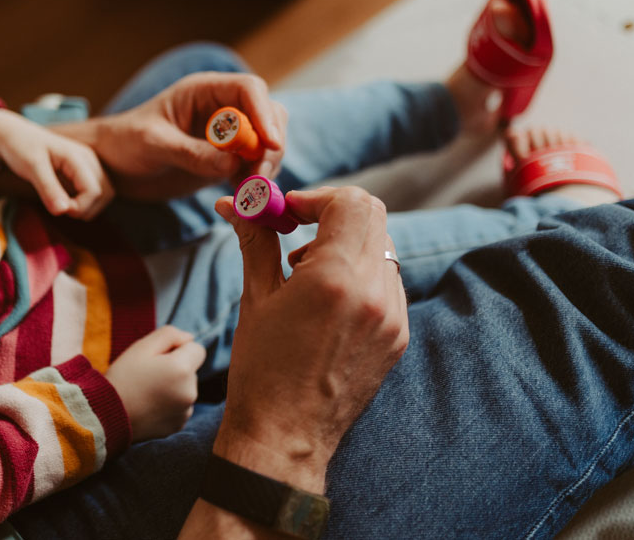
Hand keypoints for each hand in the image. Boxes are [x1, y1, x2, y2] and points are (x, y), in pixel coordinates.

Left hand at [0, 108, 113, 218]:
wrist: (13, 134)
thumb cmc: (20, 147)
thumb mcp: (32, 167)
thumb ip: (48, 189)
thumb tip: (63, 211)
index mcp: (78, 157)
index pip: (94, 191)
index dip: (80, 207)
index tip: (59, 210)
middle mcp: (89, 159)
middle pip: (105, 193)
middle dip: (86, 208)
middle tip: (62, 209)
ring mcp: (89, 163)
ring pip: (104, 193)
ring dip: (89, 206)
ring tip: (65, 205)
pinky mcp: (85, 169)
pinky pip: (96, 190)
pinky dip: (86, 201)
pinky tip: (68, 200)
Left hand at [63, 72, 286, 199]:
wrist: (114, 165)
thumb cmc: (126, 142)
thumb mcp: (153, 144)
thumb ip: (190, 152)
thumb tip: (232, 164)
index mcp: (205, 91)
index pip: (249, 90)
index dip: (264, 114)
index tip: (271, 144)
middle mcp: (223, 109)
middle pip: (268, 116)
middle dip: (270, 145)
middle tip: (258, 176)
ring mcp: (228, 136)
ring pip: (267, 144)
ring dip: (265, 167)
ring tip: (248, 192)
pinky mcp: (227, 161)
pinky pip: (254, 168)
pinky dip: (255, 183)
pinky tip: (242, 199)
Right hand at [106, 325, 206, 441]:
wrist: (105, 415)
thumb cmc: (123, 377)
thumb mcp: (142, 347)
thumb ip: (170, 334)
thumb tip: (189, 338)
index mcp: (182, 370)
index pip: (197, 349)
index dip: (178, 349)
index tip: (158, 358)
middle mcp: (190, 392)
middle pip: (191, 371)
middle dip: (175, 368)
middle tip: (148, 375)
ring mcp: (185, 412)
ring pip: (186, 389)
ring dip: (174, 387)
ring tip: (147, 392)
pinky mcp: (178, 425)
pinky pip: (180, 407)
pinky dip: (169, 404)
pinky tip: (149, 406)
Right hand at [212, 186, 408, 491]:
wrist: (285, 436)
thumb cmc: (261, 368)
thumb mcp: (255, 297)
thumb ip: (255, 240)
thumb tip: (235, 203)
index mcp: (335, 277)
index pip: (350, 202)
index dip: (317, 198)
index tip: (289, 212)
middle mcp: (374, 291)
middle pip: (372, 216)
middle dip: (332, 214)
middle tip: (296, 231)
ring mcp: (393, 316)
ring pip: (382, 247)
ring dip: (347, 244)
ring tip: (306, 275)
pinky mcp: (398, 336)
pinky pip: (388, 282)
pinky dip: (361, 275)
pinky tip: (327, 301)